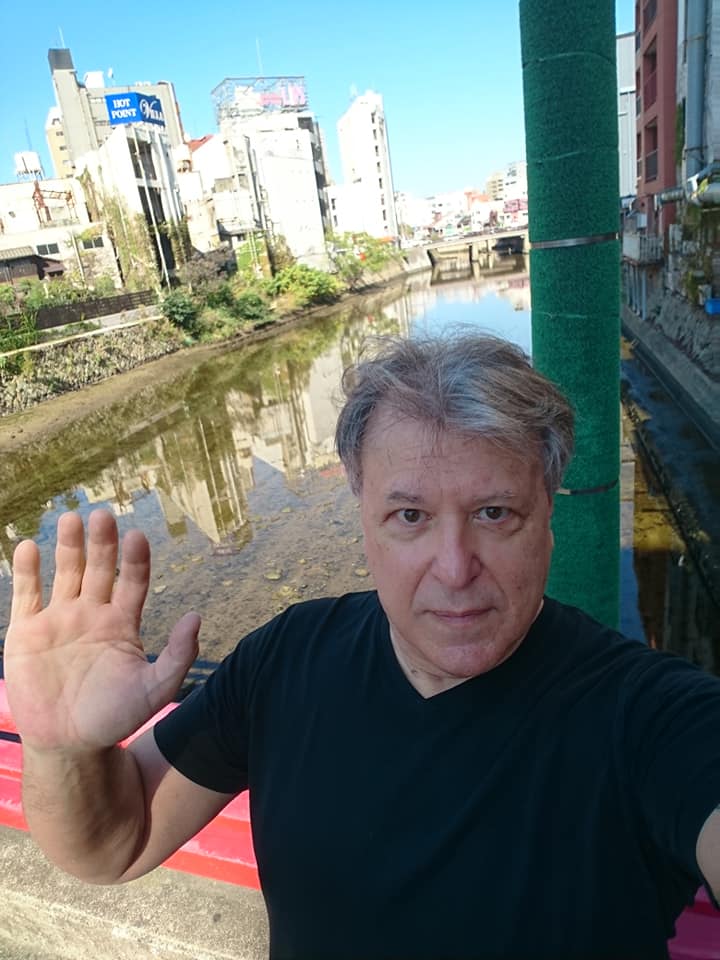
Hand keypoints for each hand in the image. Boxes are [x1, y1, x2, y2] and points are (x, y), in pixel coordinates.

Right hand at [5, 509, 199, 752]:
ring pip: (65, 572)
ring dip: (67, 546)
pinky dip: (27, 571)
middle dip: (101, 542)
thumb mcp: (155, 690)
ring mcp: (59, 619)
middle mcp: (92, 613)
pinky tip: (28, 547)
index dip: (136, 559)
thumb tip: (196, 617)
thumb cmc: (113, 718)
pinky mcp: (26, 631)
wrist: (68, 745)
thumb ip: (179, 655)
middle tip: (102, 515)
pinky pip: (26, 594)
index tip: (137, 537)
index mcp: (123, 622)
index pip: (133, 581)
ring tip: (69, 518)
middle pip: (100, 568)